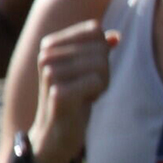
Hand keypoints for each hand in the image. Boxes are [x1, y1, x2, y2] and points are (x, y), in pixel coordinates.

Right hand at [30, 21, 118, 162]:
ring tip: (84, 94)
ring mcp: (49, 74)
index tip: (87, 70)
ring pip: (101, 64)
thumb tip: (116, 36)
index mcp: (50, 44)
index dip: (102, 51)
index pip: (95, 31)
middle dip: (104, 70)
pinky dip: (97, 93)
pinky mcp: (58, 93)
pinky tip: (82, 102)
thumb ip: (100, 49)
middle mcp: (46, 55)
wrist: (56, 132)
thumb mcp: (87, 69)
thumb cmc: (74, 97)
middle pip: (100, 48)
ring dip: (101, 83)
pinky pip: (97, 81)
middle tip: (87, 86)